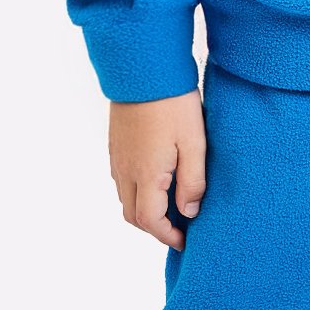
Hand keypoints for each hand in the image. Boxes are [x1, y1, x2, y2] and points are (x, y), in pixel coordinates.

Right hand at [108, 88, 206, 248]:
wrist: (143, 69)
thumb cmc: (173, 104)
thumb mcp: (194, 144)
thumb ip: (193, 182)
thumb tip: (189, 212)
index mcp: (145, 174)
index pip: (150, 221)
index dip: (167, 236)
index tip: (185, 240)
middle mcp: (125, 170)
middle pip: (132, 215)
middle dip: (154, 228)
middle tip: (179, 227)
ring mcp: (117, 157)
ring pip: (125, 198)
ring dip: (145, 209)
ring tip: (172, 205)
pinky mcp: (115, 145)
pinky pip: (122, 180)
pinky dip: (138, 191)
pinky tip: (159, 180)